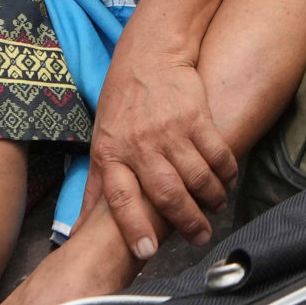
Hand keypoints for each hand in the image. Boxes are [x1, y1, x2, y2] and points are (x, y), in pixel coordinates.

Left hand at [88, 49, 235, 259]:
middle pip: (165, 192)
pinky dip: (226, 172)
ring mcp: (169, 129)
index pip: (120, 197)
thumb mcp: (99, 140)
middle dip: (186, 222)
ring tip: (215, 209)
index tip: (146, 252)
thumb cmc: (122, 100)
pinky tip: (227, 181)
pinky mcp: (196, 116)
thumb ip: (94, 187)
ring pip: (196, 176)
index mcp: (111, 153)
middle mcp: (139, 144)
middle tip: (200, 239)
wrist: (150, 52)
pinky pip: (217, 153)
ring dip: (211, 199)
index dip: (133, 226)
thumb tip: (78, 229)